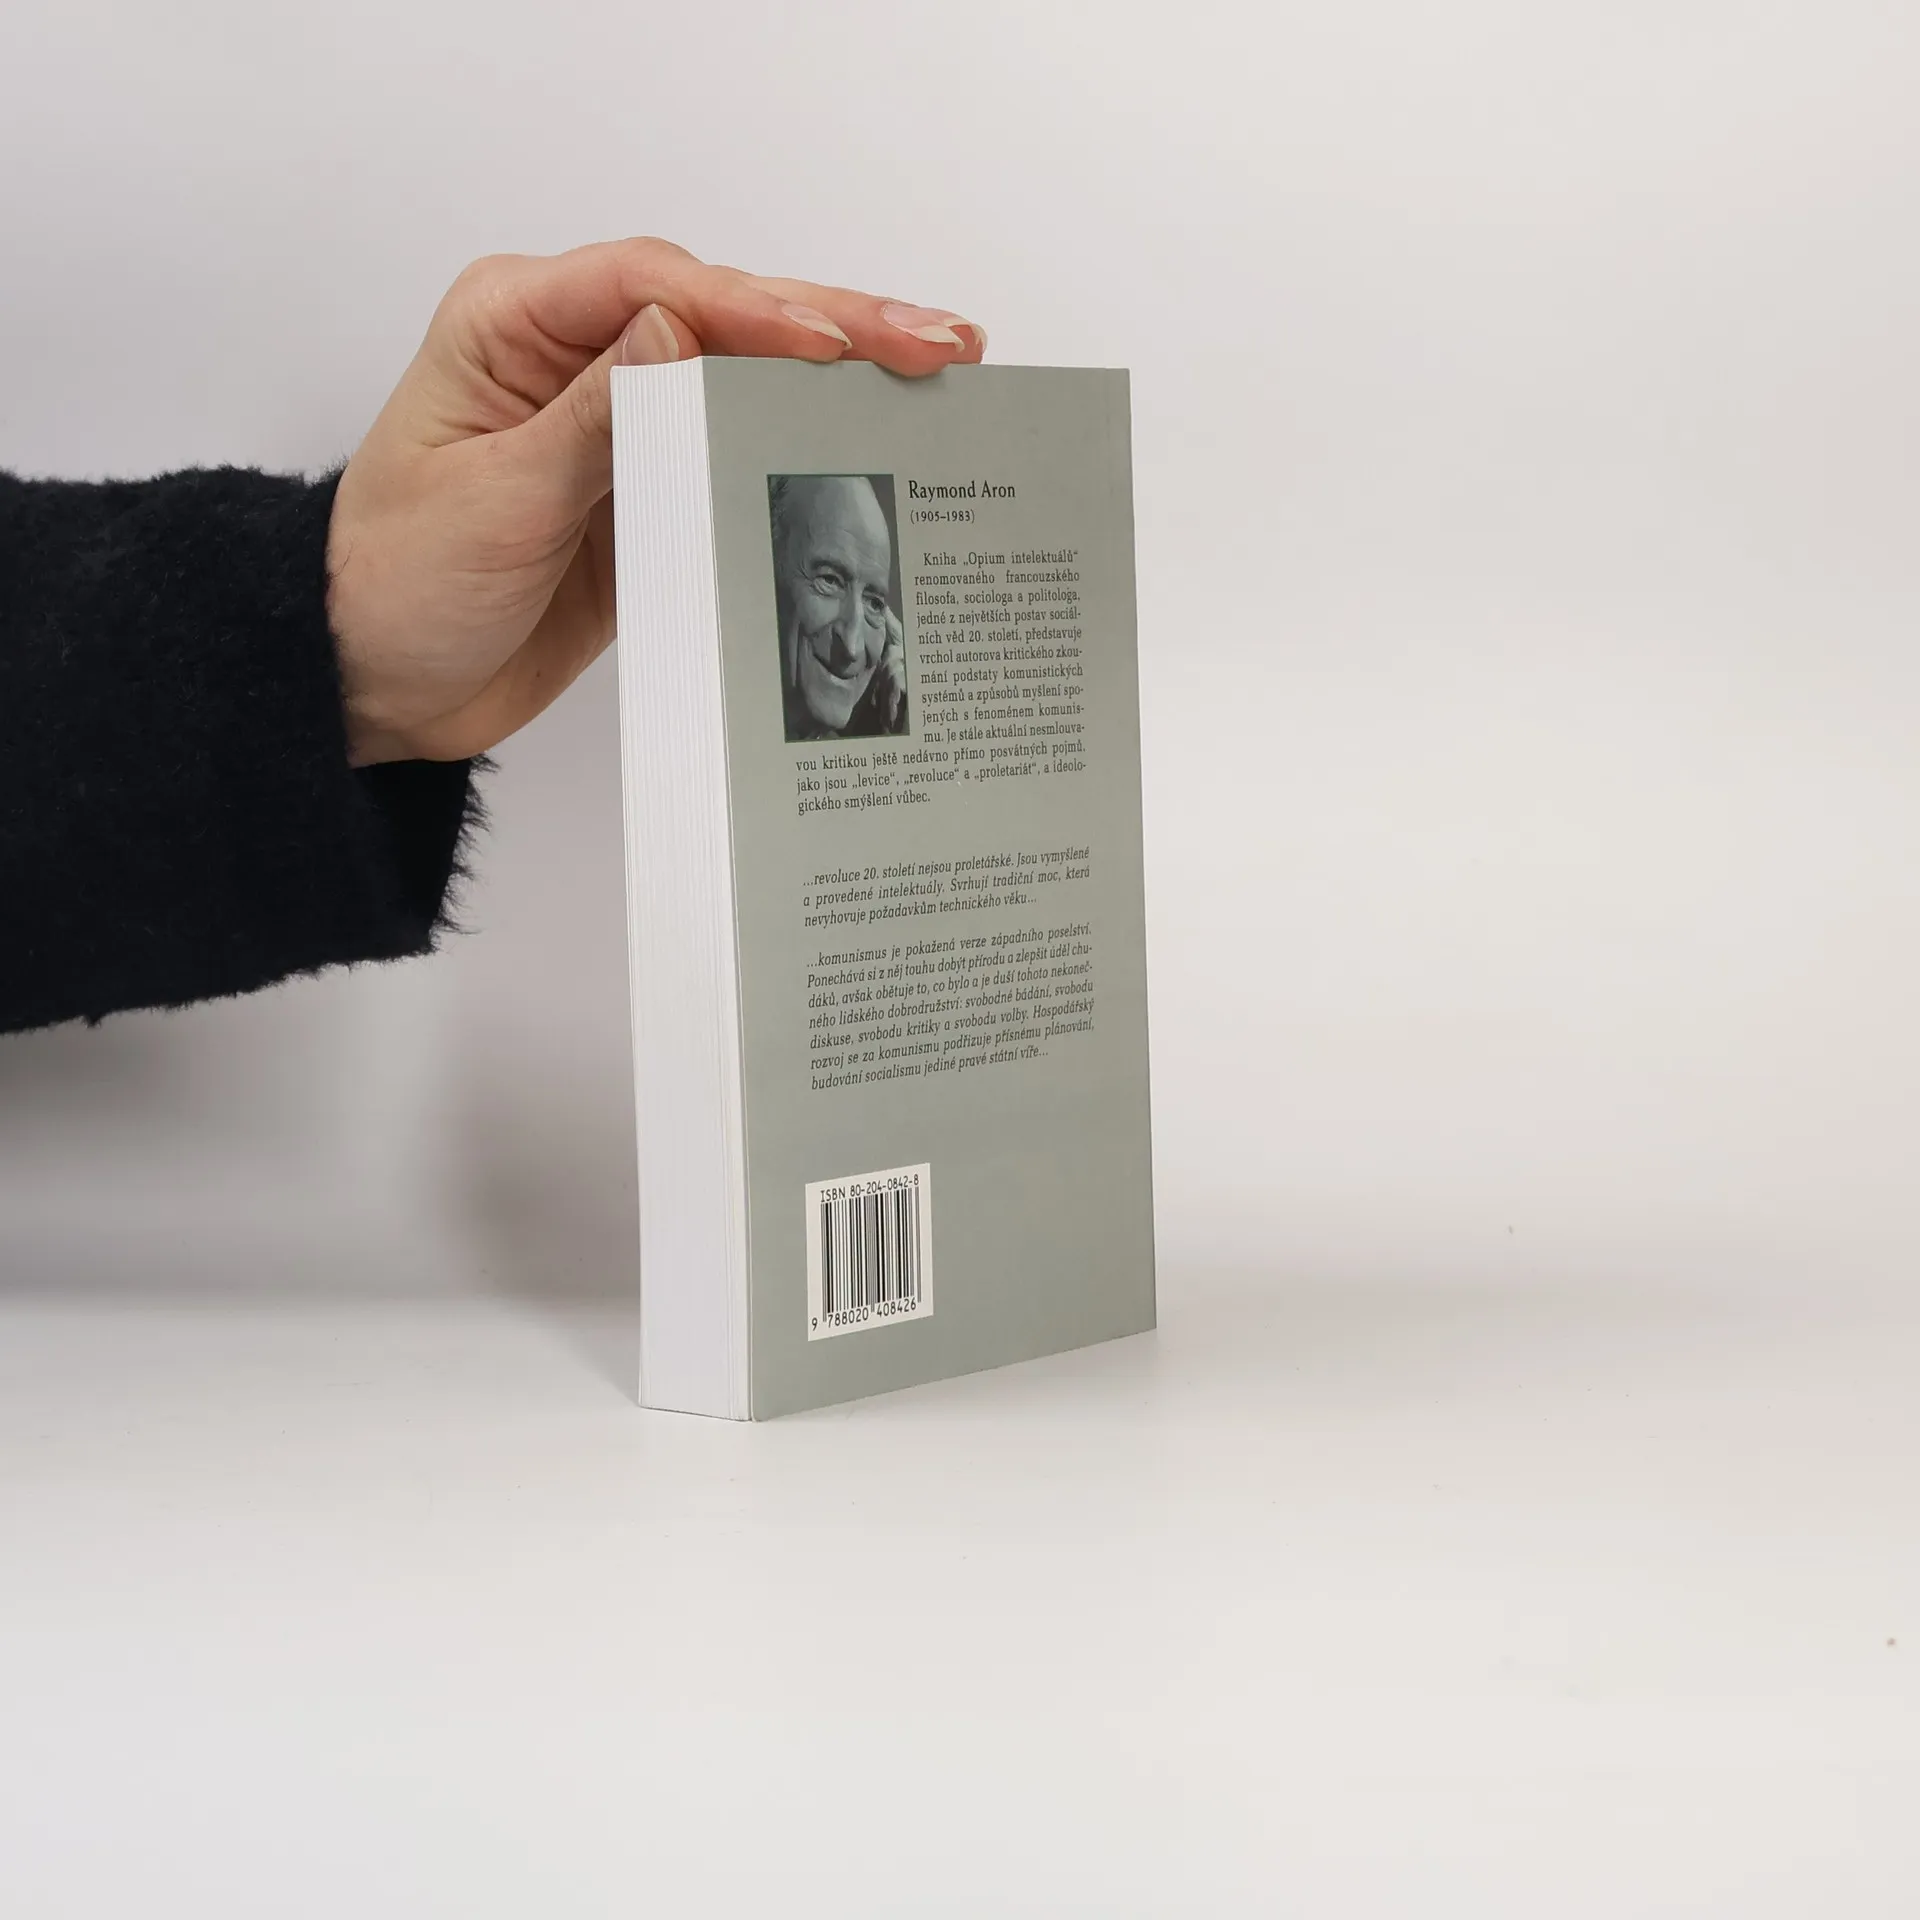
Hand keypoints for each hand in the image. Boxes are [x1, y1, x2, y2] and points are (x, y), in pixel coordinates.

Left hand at [326, 238, 984, 764]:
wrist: (379, 682)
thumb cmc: (399, 583)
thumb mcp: (494, 498)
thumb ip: (593, 415)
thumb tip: (681, 328)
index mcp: (516, 324)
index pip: (654, 289)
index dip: (753, 310)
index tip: (834, 345)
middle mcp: (576, 355)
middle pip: (724, 317)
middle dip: (838, 327)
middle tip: (943, 343)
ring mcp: (621, 422)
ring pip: (748, 379)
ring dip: (844, 381)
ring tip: (943, 379)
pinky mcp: (650, 487)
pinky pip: (738, 453)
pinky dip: (807, 449)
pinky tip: (878, 447)